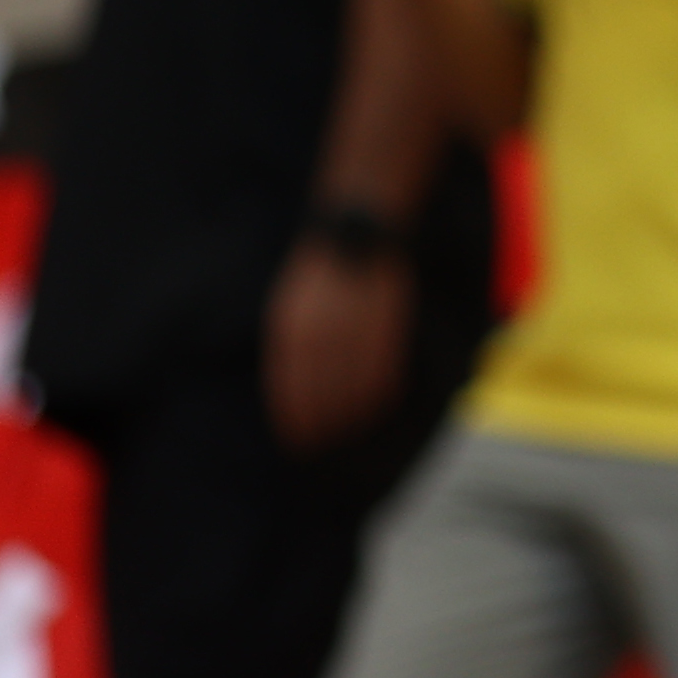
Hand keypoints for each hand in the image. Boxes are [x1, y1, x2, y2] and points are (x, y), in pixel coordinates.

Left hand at [264, 240, 409, 451]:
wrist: (356, 233)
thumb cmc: (318, 277)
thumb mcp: (289, 310)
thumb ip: (291, 351)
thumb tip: (294, 397)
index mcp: (292, 330)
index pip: (292, 390)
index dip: (296, 421)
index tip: (299, 442)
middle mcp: (322, 332)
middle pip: (323, 395)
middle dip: (323, 426)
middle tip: (324, 445)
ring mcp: (357, 328)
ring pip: (355, 387)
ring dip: (352, 416)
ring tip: (350, 432)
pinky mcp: (387, 323)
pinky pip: (384, 370)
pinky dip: (380, 394)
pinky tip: (376, 405)